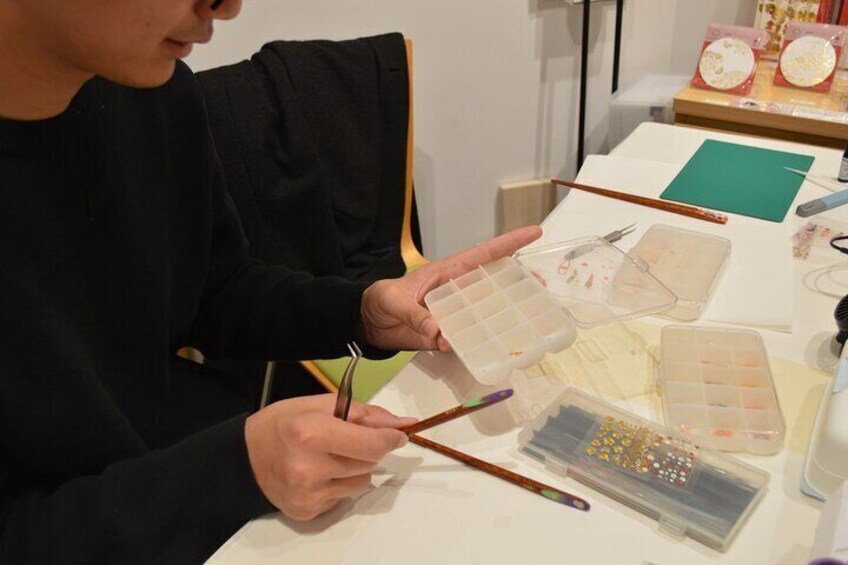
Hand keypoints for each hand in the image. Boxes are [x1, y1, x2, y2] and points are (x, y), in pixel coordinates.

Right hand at [244, 394, 414, 520]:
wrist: (244, 459)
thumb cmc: (283, 424)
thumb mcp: (320, 404)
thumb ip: (365, 413)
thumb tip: (403, 424)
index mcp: (312, 433)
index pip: (372, 444)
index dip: (391, 438)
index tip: (397, 434)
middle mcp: (309, 468)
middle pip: (369, 463)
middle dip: (367, 449)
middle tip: (345, 440)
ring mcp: (308, 494)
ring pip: (361, 482)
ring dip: (354, 469)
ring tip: (328, 457)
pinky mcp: (308, 511)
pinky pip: (344, 498)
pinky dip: (339, 485)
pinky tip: (318, 474)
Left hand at [360, 225, 542, 350]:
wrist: (368, 326)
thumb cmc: (380, 300)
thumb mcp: (392, 301)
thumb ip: (413, 314)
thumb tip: (438, 332)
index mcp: (447, 272)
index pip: (482, 254)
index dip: (508, 243)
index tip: (534, 232)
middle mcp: (457, 291)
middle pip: (494, 283)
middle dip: (519, 281)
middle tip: (542, 288)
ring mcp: (455, 314)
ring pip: (487, 311)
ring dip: (507, 315)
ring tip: (532, 318)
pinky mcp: (448, 335)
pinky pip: (470, 339)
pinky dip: (484, 344)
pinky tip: (499, 348)